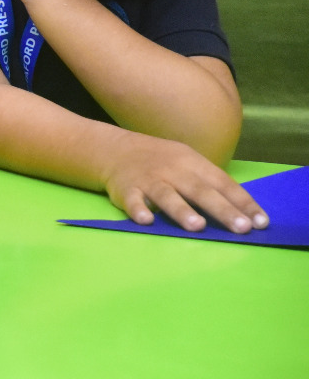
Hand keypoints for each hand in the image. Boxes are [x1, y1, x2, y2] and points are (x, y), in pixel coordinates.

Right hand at [102, 130, 268, 233]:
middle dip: (222, 210)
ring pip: (167, 195)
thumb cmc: (162, 162)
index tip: (261, 222)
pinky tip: (146, 220)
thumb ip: (210, 185)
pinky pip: (133, 201)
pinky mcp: (126, 190)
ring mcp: (149, 180)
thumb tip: (242, 211)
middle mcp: (173, 171)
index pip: (223, 183)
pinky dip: (138, 210)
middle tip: (242, 228)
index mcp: (193, 164)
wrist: (116, 150)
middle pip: (200, 191)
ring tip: (197, 226)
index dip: (242, 202)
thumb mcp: (188, 164)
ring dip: (181, 210)